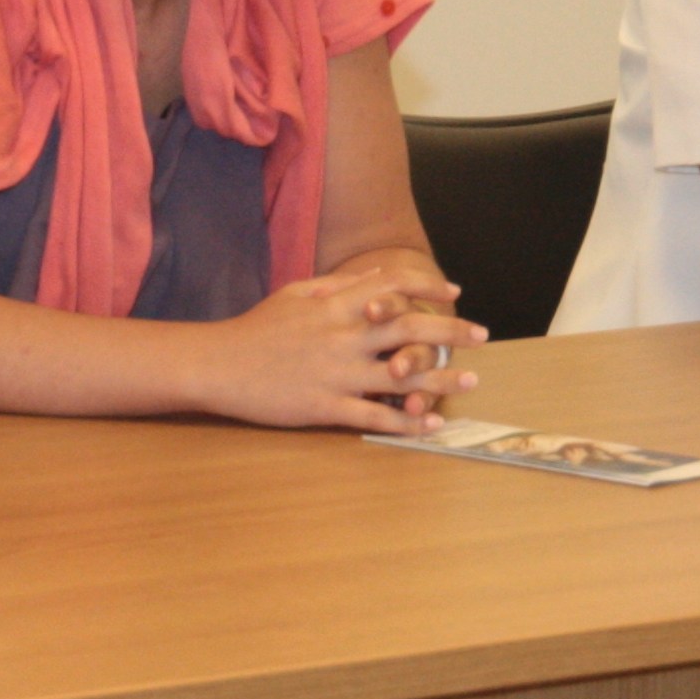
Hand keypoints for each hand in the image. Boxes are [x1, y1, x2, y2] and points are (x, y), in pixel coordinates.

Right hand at [208, 268, 486, 433]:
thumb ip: (341, 284)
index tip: (453, 292)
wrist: (218, 364)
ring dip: (440, 379)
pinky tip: (431, 424)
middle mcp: (343, 336)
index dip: (428, 287)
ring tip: (470, 380)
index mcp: (336, 305)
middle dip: (451, 331)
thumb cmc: (258, 327)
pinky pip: (374, 415)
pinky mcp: (324, 407)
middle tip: (481, 336)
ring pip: (400, 376)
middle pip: (409, 329)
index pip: (394, 287)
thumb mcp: (298, 293)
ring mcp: (336, 373)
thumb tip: (379, 274)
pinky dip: (406, 421)